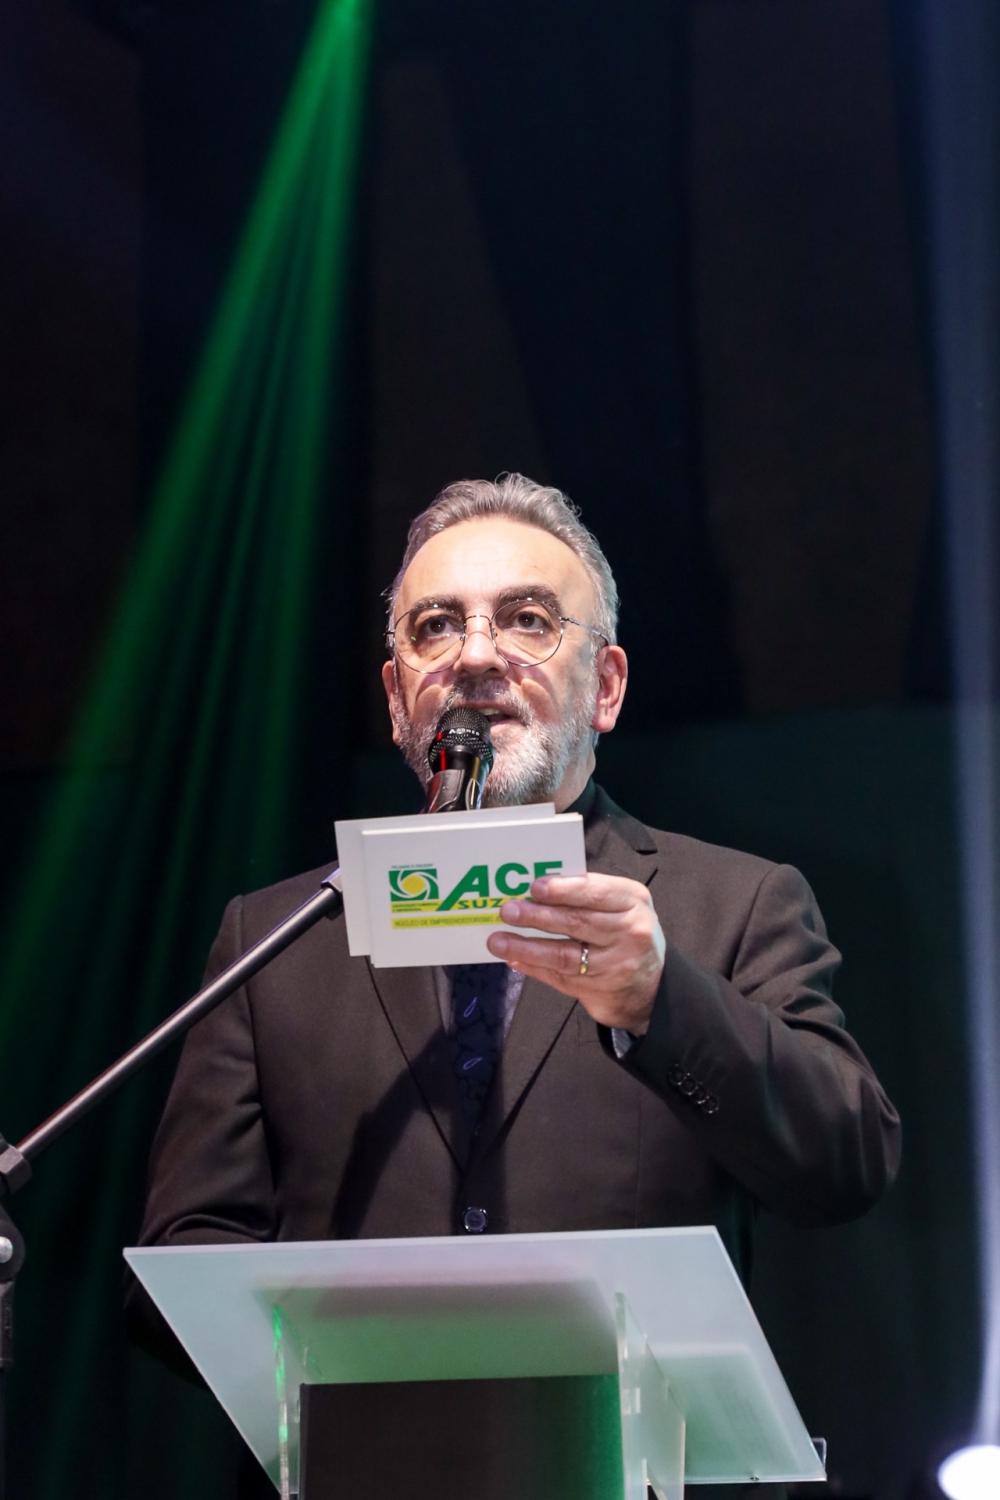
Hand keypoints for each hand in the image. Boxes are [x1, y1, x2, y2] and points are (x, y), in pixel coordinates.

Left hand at [485, 873, 665, 1032]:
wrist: (651, 986)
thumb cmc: (626, 932)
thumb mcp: (622, 906)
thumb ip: (589, 894)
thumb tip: (537, 888)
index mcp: (633, 901)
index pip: (595, 892)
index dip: (563, 890)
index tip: (534, 887)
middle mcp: (629, 933)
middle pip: (577, 923)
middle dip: (537, 916)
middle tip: (508, 910)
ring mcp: (615, 965)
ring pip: (564, 955)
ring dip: (526, 947)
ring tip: (498, 941)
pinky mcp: (600, 991)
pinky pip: (560, 978)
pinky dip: (534, 968)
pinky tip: (514, 959)